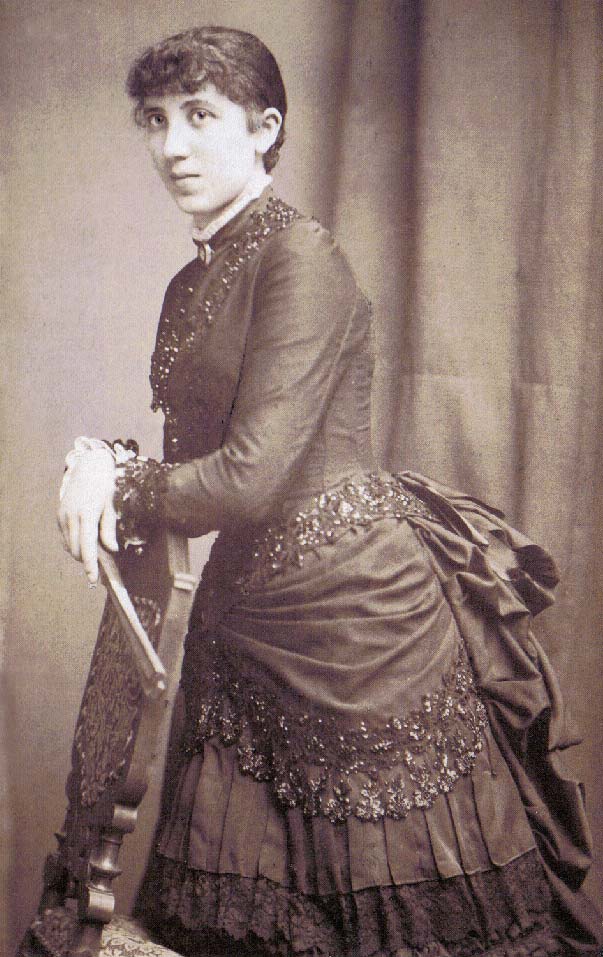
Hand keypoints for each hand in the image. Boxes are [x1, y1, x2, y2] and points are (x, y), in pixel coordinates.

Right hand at [57, 449, 118, 584]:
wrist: (88, 467)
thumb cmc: (104, 485)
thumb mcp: (111, 505)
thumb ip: (109, 528)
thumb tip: (111, 549)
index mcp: (87, 514)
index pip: (87, 546)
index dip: (90, 564)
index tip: (92, 578)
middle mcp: (72, 516)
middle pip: (76, 550)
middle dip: (87, 560)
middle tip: (101, 564)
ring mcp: (63, 516)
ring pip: (68, 546)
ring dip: (80, 552)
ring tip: (95, 550)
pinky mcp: (59, 515)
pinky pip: (64, 537)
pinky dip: (73, 544)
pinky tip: (84, 540)